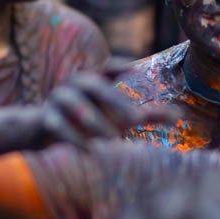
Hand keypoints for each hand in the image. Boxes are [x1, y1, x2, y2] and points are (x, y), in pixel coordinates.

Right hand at [38, 73, 176, 149]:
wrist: (40, 131)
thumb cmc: (86, 121)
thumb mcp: (116, 117)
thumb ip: (146, 115)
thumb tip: (180, 117)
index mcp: (90, 81)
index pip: (105, 69)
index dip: (117, 67)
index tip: (134, 70)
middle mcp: (72, 86)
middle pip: (94, 86)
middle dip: (114, 100)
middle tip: (135, 119)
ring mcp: (55, 101)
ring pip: (74, 105)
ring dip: (93, 120)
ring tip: (113, 138)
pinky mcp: (43, 120)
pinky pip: (56, 126)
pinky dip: (72, 138)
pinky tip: (89, 151)